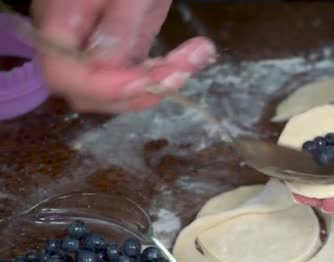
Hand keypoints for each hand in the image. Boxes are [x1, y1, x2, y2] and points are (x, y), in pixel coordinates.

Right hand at [31, 0, 216, 112]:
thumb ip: (118, 24)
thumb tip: (107, 65)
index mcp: (60, 19)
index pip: (62, 74)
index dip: (100, 87)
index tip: (142, 81)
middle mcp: (72, 42)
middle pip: (90, 94)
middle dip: (139, 91)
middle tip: (181, 69)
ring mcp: (97, 48)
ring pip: (118, 93)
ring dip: (160, 84)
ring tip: (196, 55)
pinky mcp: (123, 50)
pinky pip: (139, 77)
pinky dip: (168, 74)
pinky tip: (196, 53)